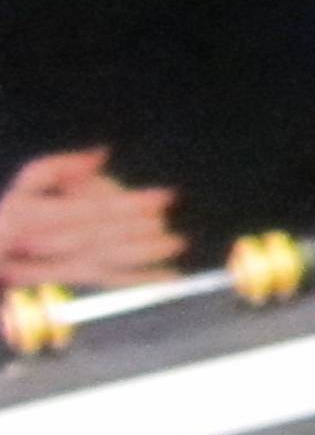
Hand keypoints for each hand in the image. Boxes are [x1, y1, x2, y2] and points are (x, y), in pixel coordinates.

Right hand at [0, 150, 181, 287]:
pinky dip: (140, 279)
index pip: (90, 210)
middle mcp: (43, 244)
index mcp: (31, 216)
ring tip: (176, 243)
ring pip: (104, 262)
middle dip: (136, 229)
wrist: (1, 254)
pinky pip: (107, 281)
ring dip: (143, 255)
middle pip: (98, 237)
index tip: (163, 196)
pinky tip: (170, 277)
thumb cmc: (17, 212)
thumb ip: (60, 166)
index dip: (128, 203)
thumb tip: (103, 152)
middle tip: (166, 218)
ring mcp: (56, 266)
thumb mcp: (28, 184)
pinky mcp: (71, 280)